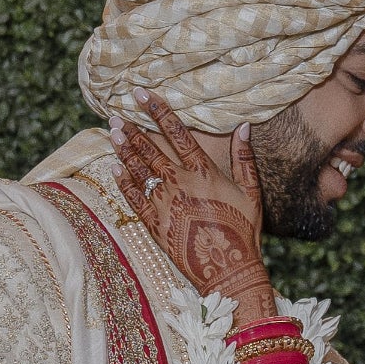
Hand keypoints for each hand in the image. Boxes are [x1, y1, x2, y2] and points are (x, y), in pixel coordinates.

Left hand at [111, 91, 272, 314]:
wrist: (229, 270)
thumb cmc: (243, 231)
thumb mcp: (252, 192)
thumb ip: (245, 158)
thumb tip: (243, 126)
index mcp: (203, 171)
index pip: (176, 132)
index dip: (157, 110)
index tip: (141, 93)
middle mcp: (179, 183)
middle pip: (150, 148)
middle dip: (131, 129)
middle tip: (115, 114)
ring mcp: (164, 203)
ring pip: (138, 169)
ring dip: (124, 150)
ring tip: (113, 133)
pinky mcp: (155, 224)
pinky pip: (133, 198)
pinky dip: (123, 182)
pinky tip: (114, 168)